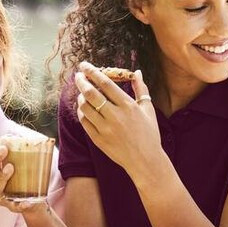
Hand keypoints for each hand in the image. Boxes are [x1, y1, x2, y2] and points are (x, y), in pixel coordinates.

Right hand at [0, 148, 49, 214]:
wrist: (29, 196)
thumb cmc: (18, 173)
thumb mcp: (13, 159)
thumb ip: (12, 147)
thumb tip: (15, 136)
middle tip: (3, 149)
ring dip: (1, 177)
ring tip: (11, 167)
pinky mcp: (11, 206)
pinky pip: (13, 207)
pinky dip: (19, 205)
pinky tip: (27, 202)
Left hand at [75, 62, 162, 181]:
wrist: (145, 161)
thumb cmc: (149, 134)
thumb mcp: (148, 110)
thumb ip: (141, 89)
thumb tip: (137, 72)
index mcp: (128, 106)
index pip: (105, 83)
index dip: (93, 72)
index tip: (85, 65)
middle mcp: (115, 116)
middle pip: (91, 93)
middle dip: (81, 81)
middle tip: (78, 76)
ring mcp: (105, 129)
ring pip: (85, 108)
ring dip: (80, 97)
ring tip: (82, 93)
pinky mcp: (99, 140)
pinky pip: (84, 122)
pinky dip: (81, 113)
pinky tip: (84, 108)